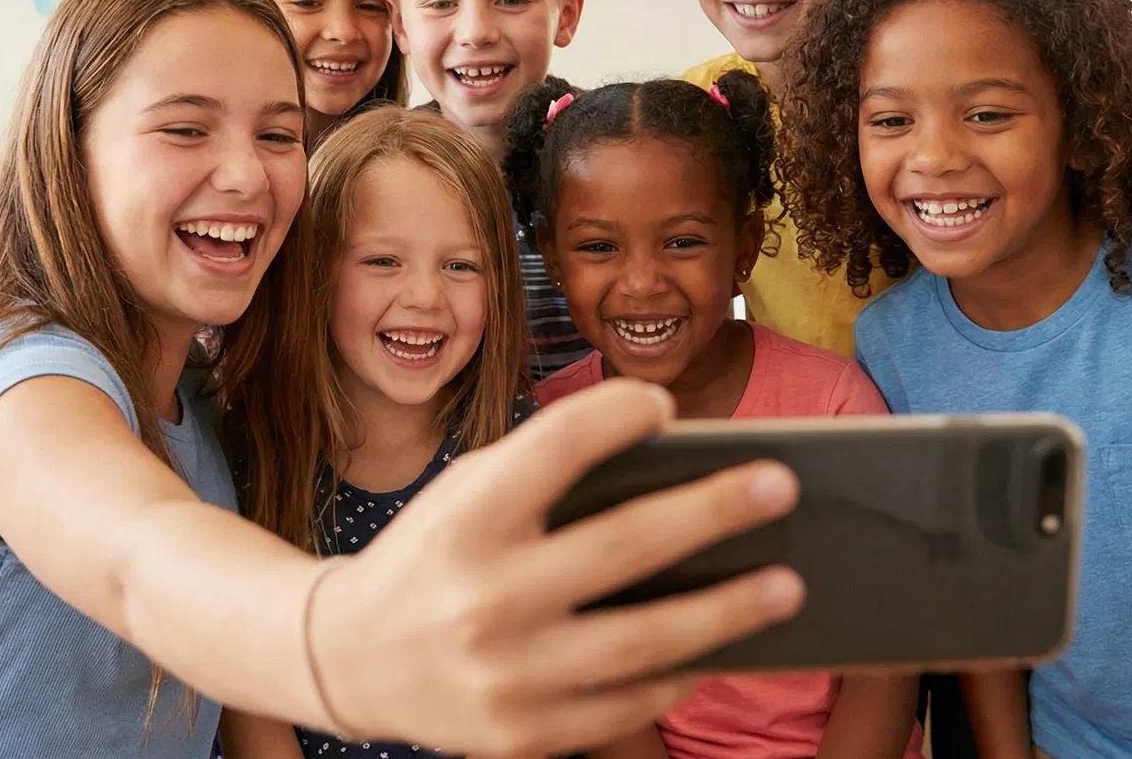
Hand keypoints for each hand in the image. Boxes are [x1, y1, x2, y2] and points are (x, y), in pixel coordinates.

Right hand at [308, 378, 803, 753]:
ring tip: (785, 584)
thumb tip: (668, 455)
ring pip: (645, 641)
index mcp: (465, 518)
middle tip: (778, 486)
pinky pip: (626, 704)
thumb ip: (544, 471)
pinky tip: (715, 649)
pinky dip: (677, 674)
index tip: (666, 405)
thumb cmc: (431, 555)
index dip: (618, 414)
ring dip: (727, 611)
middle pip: (625, 545)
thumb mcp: (464, 494)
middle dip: (714, 511)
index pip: (557, 445)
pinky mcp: (523, 733)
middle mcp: (484, 595)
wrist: (346, 657)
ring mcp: (506, 673)